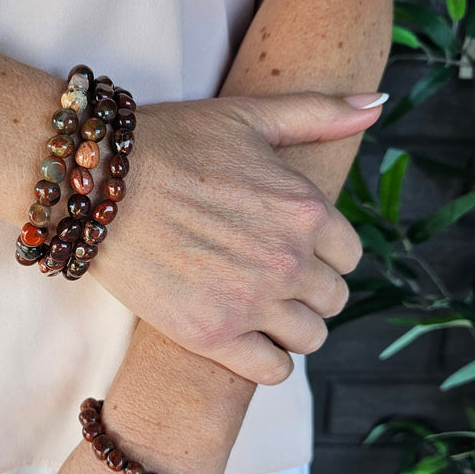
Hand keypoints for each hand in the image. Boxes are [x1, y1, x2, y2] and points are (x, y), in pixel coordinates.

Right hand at [92, 92, 380, 383]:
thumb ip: (318, 114)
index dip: (323, 255)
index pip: (349, 256)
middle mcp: (288, 260)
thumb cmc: (171, 144)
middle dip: (308, 291)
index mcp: (306, 210)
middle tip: (271, 280)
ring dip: (292, 328)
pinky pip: (273, 371)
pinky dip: (269, 362)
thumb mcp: (249, 116)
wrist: (98, 182)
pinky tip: (247, 342)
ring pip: (310, 337)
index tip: (293, 251)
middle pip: (332, 299)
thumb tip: (376, 102)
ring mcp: (251, 302)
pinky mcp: (211, 334)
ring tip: (259, 312)